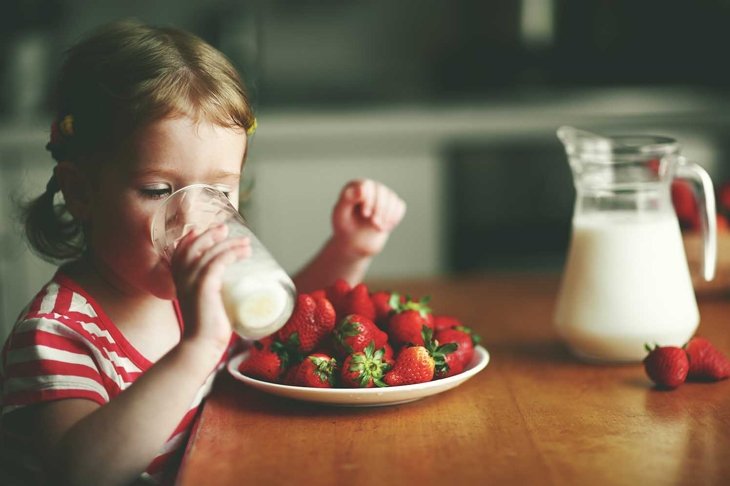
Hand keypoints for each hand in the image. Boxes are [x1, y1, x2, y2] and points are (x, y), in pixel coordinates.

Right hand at [169, 224, 250, 351]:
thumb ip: (211, 294)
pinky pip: (217, 262)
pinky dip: (231, 253)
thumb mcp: (205, 304)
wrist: (200, 346)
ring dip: (230, 244)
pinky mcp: (204, 286)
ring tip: (246, 244)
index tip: (210, 232)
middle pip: (194, 245)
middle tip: (228, 230)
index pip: (181, 250)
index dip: (194, 238)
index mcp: (179, 280)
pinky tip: (243, 252)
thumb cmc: (207, 329)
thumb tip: (232, 290)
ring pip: (210, 251)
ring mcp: (192, 281)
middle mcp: (182, 277)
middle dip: (212, 234)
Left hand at [331, 179, 405, 257]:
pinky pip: (400, 207)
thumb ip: (347, 200)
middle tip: (374, 223)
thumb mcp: (341, 215)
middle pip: (382, 191)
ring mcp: (383, 195)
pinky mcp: (392, 205)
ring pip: (392, 199)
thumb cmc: (344, 227)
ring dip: (387, 215)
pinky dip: (394, 218)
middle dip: (379, 209)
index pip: (368, 185)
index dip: (369, 199)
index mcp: (355, 186)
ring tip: (377, 227)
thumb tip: (360, 188)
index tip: (365, 214)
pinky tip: (385, 227)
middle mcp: (371, 187)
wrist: (354, 242)